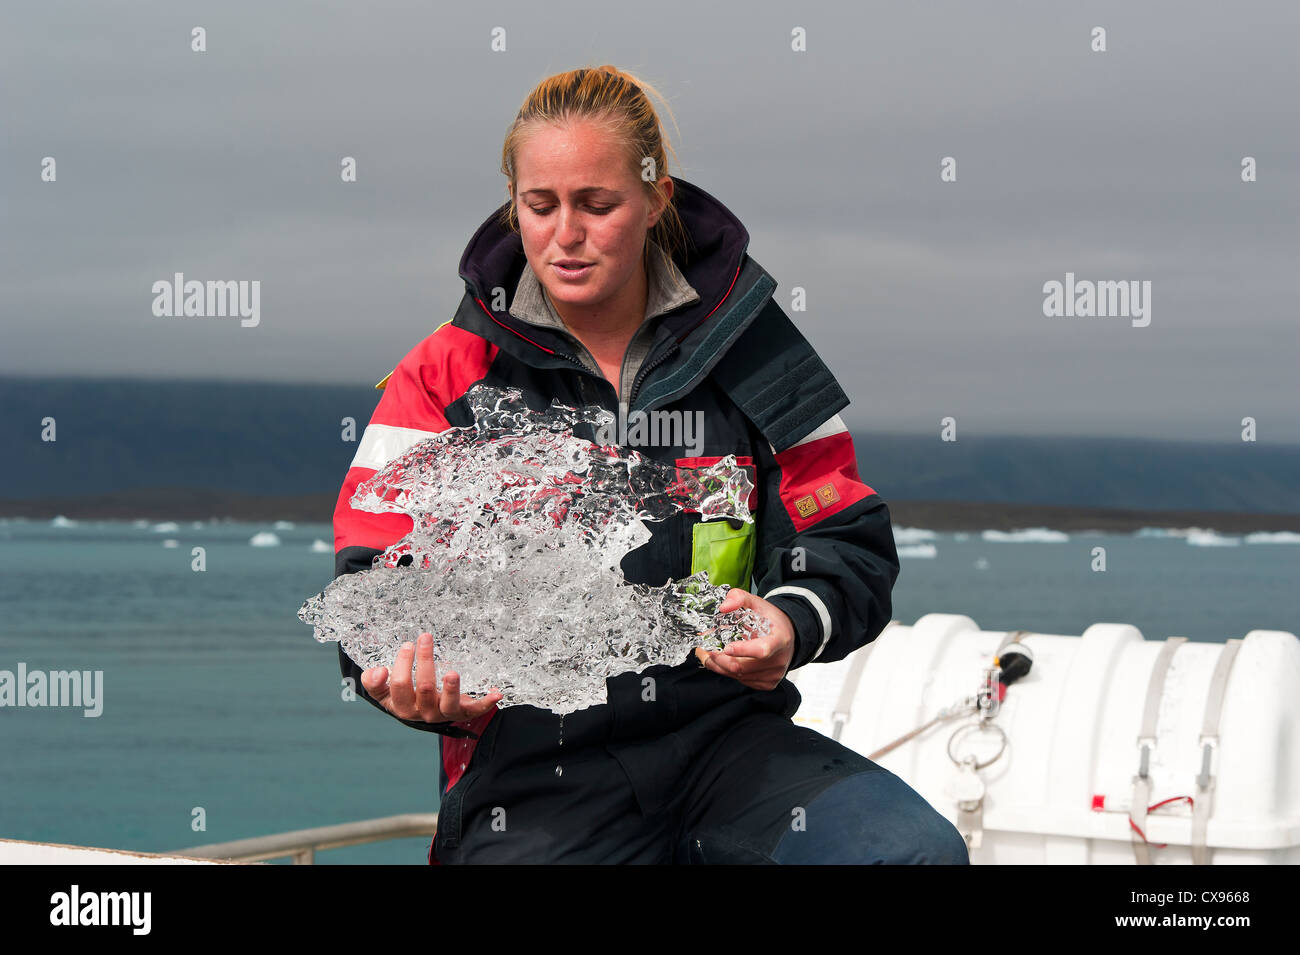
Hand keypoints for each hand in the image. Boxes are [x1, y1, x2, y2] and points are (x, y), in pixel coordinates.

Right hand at [361, 632, 501, 723]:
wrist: (424, 714)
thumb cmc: (405, 695)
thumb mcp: (385, 692)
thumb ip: (374, 682)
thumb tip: (379, 671)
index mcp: (402, 706)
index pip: (399, 685)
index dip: (402, 664)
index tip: (407, 645)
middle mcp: (424, 712)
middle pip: (424, 687)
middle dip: (425, 661)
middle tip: (425, 638)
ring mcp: (445, 712)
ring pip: (448, 703)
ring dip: (451, 688)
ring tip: (452, 673)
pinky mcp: (464, 711)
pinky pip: (476, 709)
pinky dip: (487, 702)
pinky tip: (496, 692)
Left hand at [695, 588, 795, 690]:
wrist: (787, 636)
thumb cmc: (772, 621)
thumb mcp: (758, 604)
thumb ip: (740, 598)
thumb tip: (724, 607)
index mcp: (779, 640)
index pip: (762, 650)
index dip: (743, 651)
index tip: (726, 647)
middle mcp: (778, 660)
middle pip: (742, 667)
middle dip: (718, 659)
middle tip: (704, 650)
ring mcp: (773, 674)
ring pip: (738, 676)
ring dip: (719, 666)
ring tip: (708, 654)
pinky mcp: (767, 684)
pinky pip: (742, 681)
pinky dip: (727, 672)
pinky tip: (722, 662)